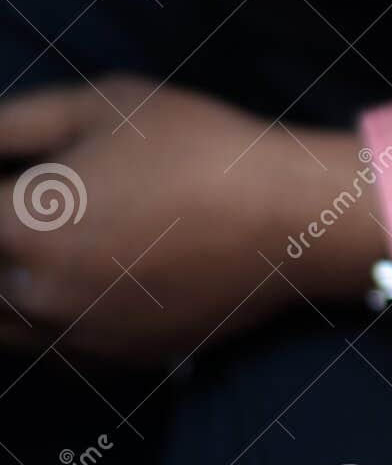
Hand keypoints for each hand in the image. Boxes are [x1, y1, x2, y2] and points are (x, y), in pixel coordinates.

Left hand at [0, 77, 375, 361]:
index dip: (0, 188)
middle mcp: (34, 295)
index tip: (16, 180)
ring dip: (14, 284)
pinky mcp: (118, 359)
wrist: (290, 219)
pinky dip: (51, 317)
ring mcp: (76, 337)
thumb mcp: (102, 104)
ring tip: (63, 246)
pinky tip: (89, 279)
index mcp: (20, 226)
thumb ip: (14, 124)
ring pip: (4, 324)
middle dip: (6, 238)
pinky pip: (53, 349)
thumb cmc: (199, 148)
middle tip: (48, 212)